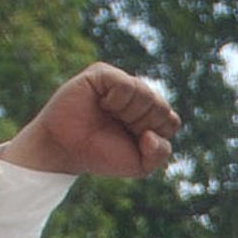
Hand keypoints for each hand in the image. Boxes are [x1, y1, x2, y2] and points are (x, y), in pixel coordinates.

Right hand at [0, 64, 179, 177]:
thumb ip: (160, 153)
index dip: (154, 136)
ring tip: (108, 115)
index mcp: (150, 114)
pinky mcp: (102, 73)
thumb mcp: (140, 164)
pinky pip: (125, 84)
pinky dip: (116, 101)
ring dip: (128, 114)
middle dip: (141, 126)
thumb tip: (152, 133)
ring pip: (146, 94)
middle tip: (117, 128)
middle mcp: (138, 95)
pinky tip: (102, 104)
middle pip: (162, 108)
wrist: (66, 149)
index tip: (133, 140)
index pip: (171, 121)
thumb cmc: (101, 154)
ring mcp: (120, 82)